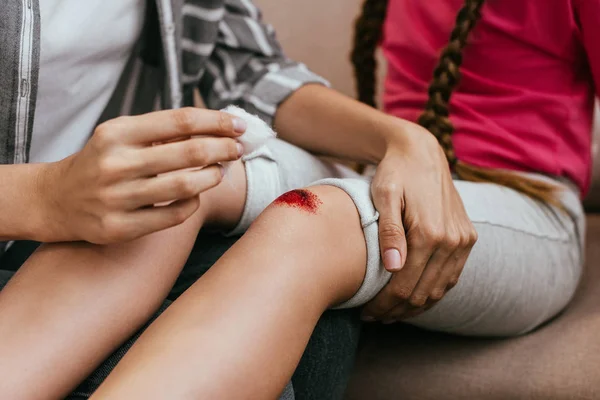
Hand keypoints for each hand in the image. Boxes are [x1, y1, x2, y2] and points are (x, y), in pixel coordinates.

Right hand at [37, 108, 245, 243]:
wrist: (56, 200)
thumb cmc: (101, 163)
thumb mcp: (122, 136)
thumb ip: (163, 131)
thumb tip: (217, 127)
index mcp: (117, 132)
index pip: (181, 120)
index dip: (217, 122)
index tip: (239, 126)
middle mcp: (115, 163)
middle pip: (190, 152)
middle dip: (224, 149)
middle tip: (238, 150)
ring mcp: (117, 198)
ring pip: (186, 186)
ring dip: (213, 176)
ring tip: (220, 171)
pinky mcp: (120, 227)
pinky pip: (174, 215)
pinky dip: (193, 203)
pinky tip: (195, 195)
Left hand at [361, 120, 477, 322]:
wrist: (421, 152)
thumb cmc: (394, 174)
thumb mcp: (384, 196)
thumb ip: (389, 232)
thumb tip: (393, 268)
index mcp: (430, 232)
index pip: (405, 285)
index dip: (384, 304)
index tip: (366, 312)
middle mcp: (452, 240)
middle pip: (423, 292)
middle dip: (397, 310)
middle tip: (374, 317)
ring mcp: (463, 240)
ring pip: (440, 289)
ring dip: (416, 306)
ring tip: (391, 313)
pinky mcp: (468, 237)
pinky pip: (452, 276)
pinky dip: (434, 292)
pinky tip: (415, 297)